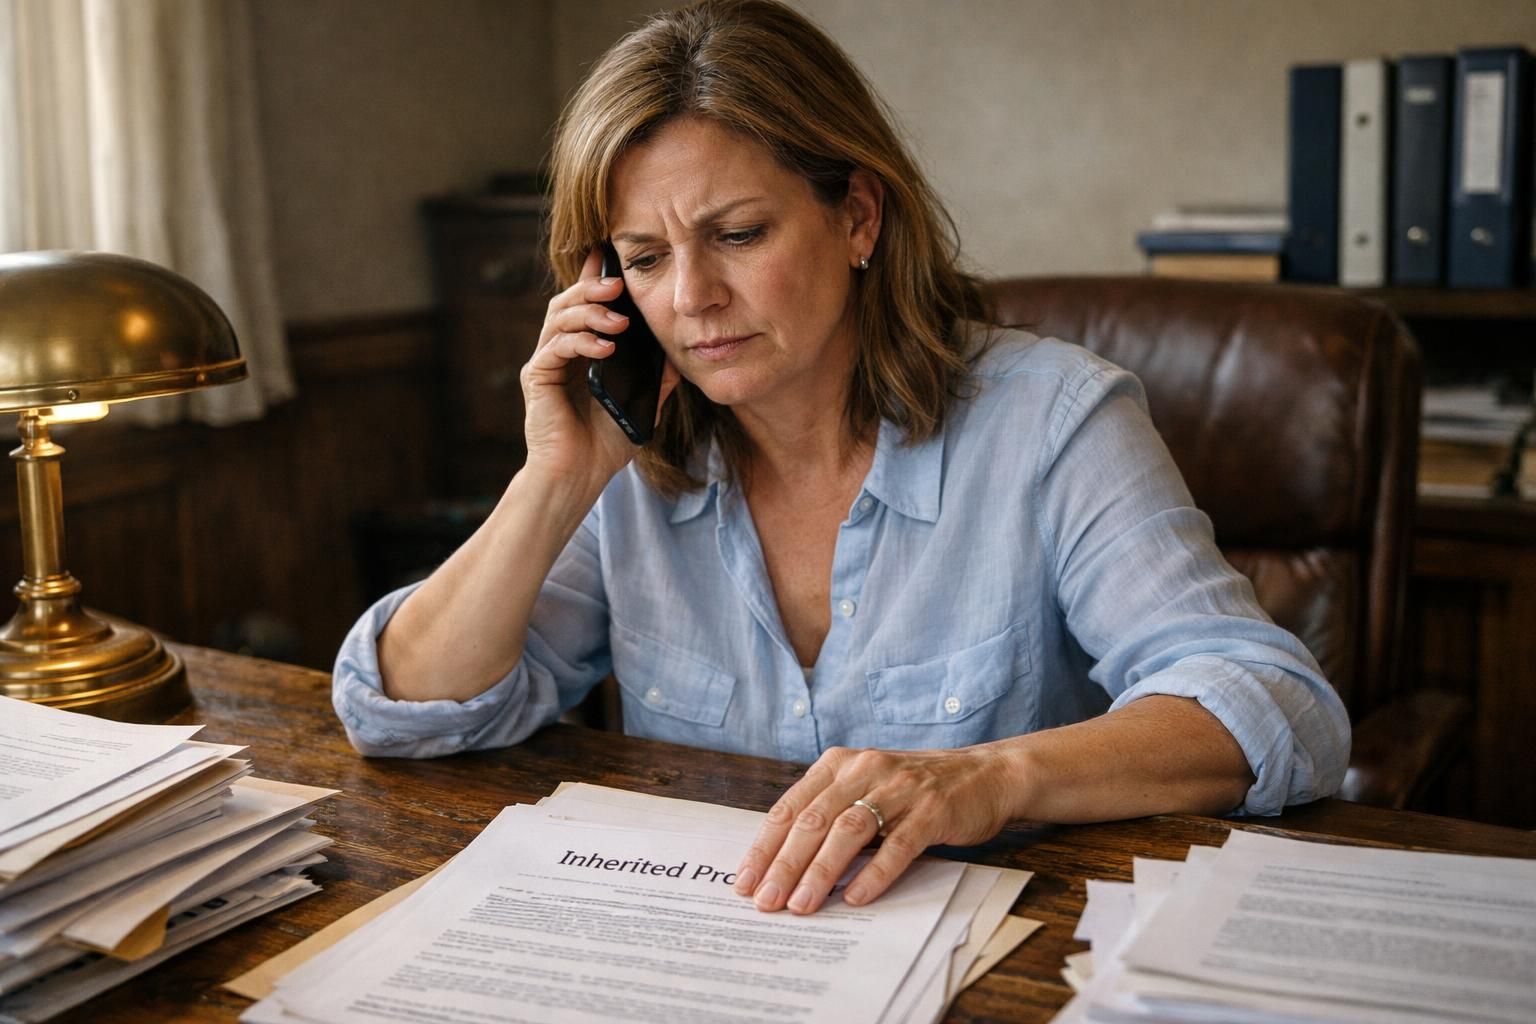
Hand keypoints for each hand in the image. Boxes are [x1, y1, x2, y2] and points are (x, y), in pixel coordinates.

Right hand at [520, 248, 679, 491]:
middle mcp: (560, 351)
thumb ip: (656, 381)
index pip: (585, 304)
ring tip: (619, 319)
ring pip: (559, 317)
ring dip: (590, 311)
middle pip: (568, 301)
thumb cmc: (606, 444)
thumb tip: (679, 358)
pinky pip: (555, 347)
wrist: (579, 477)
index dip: (595, 277)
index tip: (610, 254)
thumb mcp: (641, 406)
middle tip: (619, 283)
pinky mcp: (536, 377)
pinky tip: (606, 348)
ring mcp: (546, 362)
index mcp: (582, 351)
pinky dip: (581, 342)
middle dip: (593, 287)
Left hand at [733, 743, 1020, 913]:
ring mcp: (899, 788)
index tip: (745, 881)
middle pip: (813, 821)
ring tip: (802, 905)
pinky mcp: (932, 809)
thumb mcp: (865, 787)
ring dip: (821, 871)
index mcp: (839, 764)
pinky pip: (897, 845)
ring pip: (849, 831)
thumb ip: (829, 812)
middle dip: (785, 865)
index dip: (765, 846)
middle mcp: (864, 769)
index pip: (791, 807)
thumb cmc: (914, 789)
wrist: (985, 774)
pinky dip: (874, 872)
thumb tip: (783, 863)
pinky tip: (855, 897)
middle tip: (766, 902)